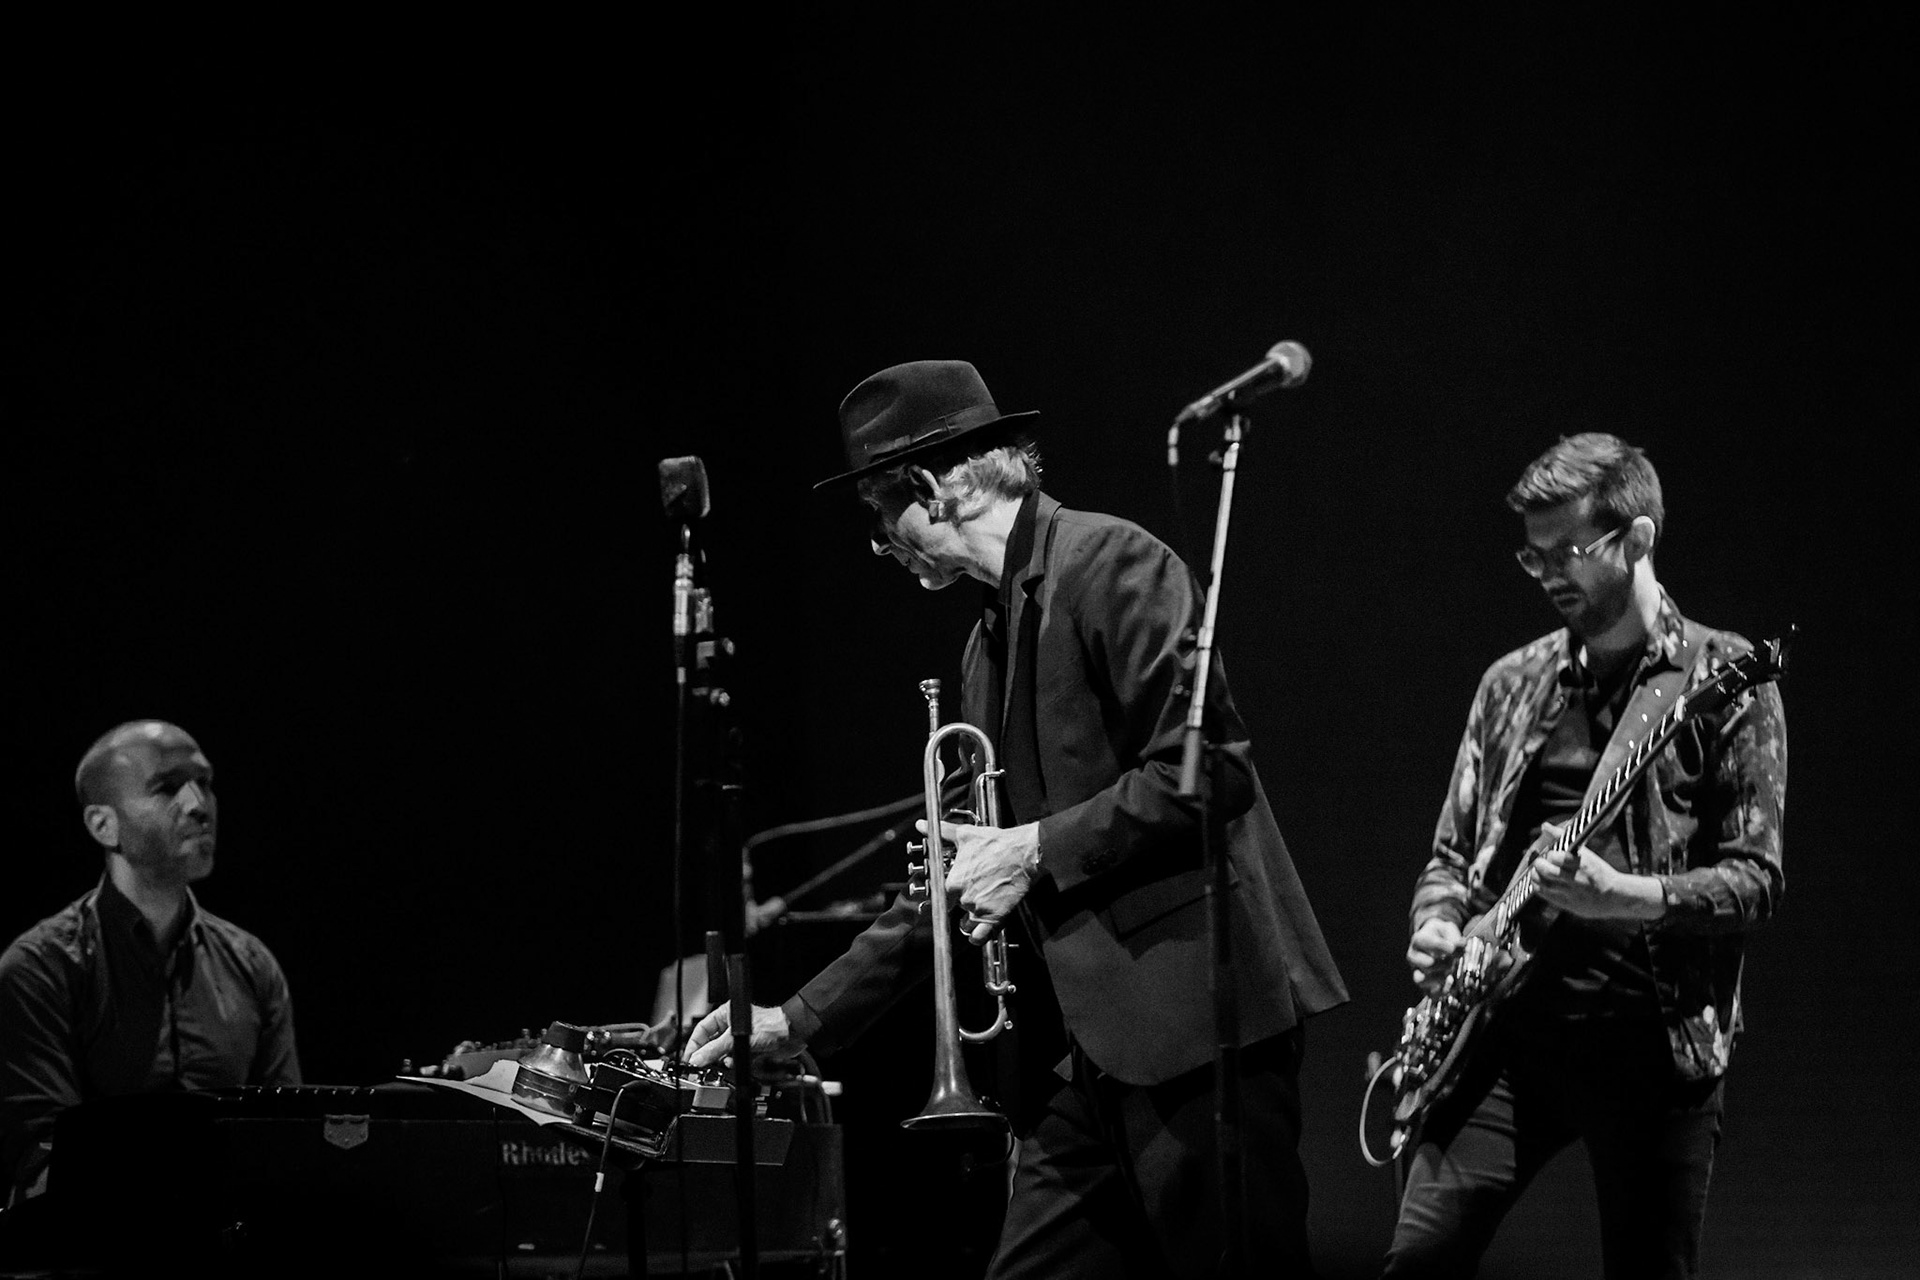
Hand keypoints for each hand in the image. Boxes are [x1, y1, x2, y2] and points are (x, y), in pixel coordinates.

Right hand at [683, 1002, 805, 1069]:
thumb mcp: (738, 1038)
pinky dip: (734, 1063)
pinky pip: (735, 1059)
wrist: (794, 1035)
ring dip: (722, 1060)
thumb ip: (716, 1049)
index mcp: (726, 1014)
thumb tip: (698, 1058)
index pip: (702, 1030)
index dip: (694, 1044)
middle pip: (712, 1043)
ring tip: (723, 1062)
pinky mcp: (749, 1049)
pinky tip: (735, 1063)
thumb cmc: (772, 1024)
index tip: (689, 1058)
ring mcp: (741, 1038)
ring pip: (723, 1053)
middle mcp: (732, 1026)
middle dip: (709, 1055)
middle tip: (703, 1065)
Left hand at [922, 818, 1039, 944]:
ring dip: (968, 921)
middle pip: (953, 910)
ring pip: (965, 924)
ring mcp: (978, 909)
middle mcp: (963, 898)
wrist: (1024, 852)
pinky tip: (979, 932)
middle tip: (971, 894)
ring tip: (977, 909)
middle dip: (960, 904)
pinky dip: (977, 937)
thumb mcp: (965, 835)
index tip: (948, 895)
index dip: (944, 897)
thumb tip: (922, 825)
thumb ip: (941, 832)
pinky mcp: (995, 917)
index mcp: (952, 881)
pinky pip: (979, 937)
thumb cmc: (996, 843)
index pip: (939, 897)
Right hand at [1407, 918, 1461, 994]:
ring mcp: (1417, 972)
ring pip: (1421, 980)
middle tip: (1452, 960)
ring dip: (1440, 978)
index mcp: (1418, 940)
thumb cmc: (1441, 935)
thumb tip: (1462, 945)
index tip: (1453, 948)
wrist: (1435, 941)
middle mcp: (1414, 956)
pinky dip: (1442, 991)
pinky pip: (1429, 994)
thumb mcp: (1448, 930)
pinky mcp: (1424, 985)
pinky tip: (1451, 982)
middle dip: (1444, 963)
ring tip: (1450, 973)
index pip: (1423, 942)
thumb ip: (1454, 937)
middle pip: (1426, 964)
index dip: (1440, 946)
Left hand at [1531, 823, 1664, 920]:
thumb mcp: (1586, 854)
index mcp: (1582, 864)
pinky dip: (1537, 885)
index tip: (1551, 853)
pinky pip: (1543, 894)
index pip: (1556, 857)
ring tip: (1539, 870)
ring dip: (1535, 874)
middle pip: (1546, 870)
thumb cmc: (1598, 872)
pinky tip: (1541, 880)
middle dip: (1539, 863)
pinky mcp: (1566, 903)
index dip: (1550, 854)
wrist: (1615, 897)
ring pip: (1542, 882)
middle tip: (1541, 861)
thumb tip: (1545, 826)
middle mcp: (1575, 878)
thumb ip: (1563, 839)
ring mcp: (1570, 893)